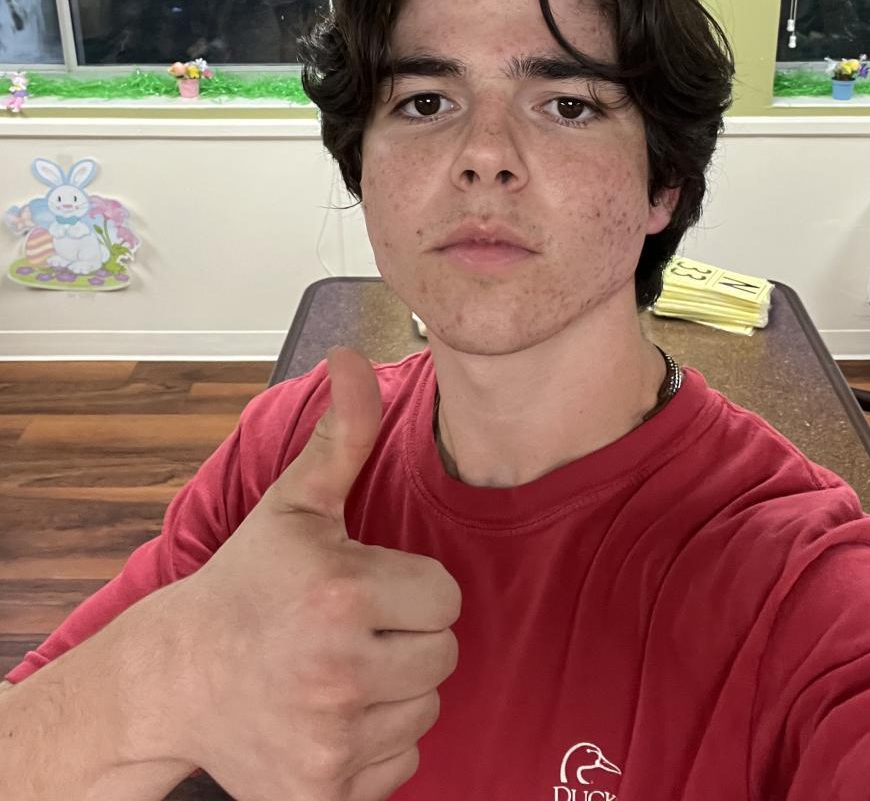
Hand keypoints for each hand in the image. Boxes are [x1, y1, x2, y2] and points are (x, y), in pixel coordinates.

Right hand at [159, 347, 460, 799]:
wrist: (178, 679)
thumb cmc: (248, 584)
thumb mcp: (295, 503)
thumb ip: (342, 433)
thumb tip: (354, 358)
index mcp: (341, 594)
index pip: (445, 596)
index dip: (410, 587)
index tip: (363, 585)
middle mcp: (340, 672)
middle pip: (442, 654)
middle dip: (407, 635)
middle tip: (351, 627)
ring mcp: (331, 742)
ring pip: (424, 708)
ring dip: (394, 687)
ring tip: (339, 667)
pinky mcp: (323, 794)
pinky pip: (401, 763)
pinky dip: (376, 742)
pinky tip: (332, 713)